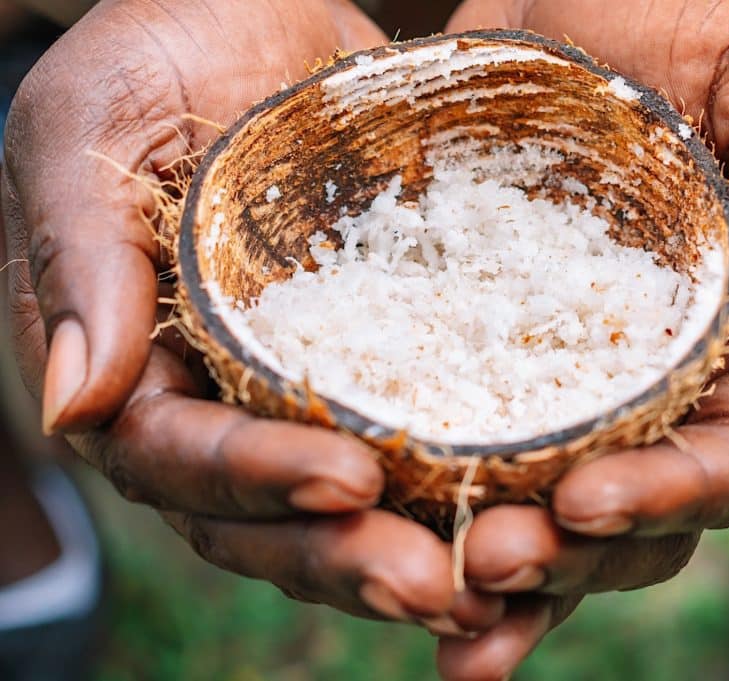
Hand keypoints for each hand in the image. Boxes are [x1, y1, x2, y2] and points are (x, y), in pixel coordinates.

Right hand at [1, 0, 500, 635]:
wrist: (260, 14)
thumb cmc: (155, 58)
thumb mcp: (86, 131)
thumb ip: (75, 260)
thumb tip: (75, 409)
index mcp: (136, 369)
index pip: (180, 457)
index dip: (256, 478)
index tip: (343, 480)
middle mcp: (222, 401)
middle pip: (271, 515)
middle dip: (347, 556)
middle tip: (438, 583)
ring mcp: (309, 389)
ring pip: (352, 506)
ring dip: (417, 551)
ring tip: (503, 582)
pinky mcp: (393, 358)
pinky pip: (427, 436)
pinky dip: (471, 491)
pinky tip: (538, 520)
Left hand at [438, 1, 728, 677]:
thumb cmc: (699, 14)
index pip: (727, 460)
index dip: (668, 497)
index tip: (583, 502)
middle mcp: (651, 382)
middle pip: (630, 515)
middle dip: (568, 559)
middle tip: (488, 569)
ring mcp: (559, 373)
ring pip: (542, 508)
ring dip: (497, 570)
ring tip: (429, 603)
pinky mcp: (473, 346)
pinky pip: (454, 439)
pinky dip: (422, 502)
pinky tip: (370, 538)